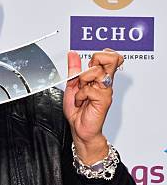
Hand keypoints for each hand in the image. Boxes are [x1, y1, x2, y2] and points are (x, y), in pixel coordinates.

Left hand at [63, 49, 122, 163]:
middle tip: (87, 74)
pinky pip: (89, 90)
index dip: (101, 54)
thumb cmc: (78, 111)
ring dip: (82, 81)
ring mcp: (105, 91)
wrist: (79, 129)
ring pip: (97, 72)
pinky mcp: (103, 100)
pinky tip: (81, 102)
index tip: (90, 64)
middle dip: (95, 61)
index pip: (110, 56)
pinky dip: (80, 96)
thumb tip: (72, 54)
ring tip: (81, 93)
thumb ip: (74, 70)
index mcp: (99, 77)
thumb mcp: (72, 87)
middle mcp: (105, 82)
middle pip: (111, 59)